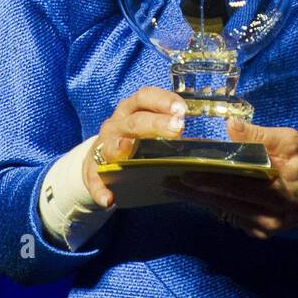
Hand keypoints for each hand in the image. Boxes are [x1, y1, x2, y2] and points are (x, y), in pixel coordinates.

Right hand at [81, 86, 186, 209]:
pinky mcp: (92, 169)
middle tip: (177, 128)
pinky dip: (99, 189)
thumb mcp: (146, 126)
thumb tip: (206, 141)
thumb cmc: (134, 140)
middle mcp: (117, 125)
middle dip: (155, 123)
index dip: (163, 100)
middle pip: (135, 121)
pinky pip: (94, 179)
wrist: (101, 159)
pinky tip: (109, 199)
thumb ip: (169, 128)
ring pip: (111, 145)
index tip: (182, 110)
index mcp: (131, 110)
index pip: (145, 97)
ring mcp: (103, 146)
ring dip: (119, 148)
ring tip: (126, 150)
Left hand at [161, 118, 297, 239]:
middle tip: (166, 181)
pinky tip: (196, 196)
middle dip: (193, 191)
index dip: (207, 178)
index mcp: (277, 188)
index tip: (183, 171)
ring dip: (198, 199)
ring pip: (224, 210)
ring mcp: (264, 226)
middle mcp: (268, 213)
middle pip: (223, 200)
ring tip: (173, 188)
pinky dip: (214, 205)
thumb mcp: (292, 141)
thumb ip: (260, 136)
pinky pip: (233, 216)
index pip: (235, 183)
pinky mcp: (262, 231)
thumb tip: (229, 128)